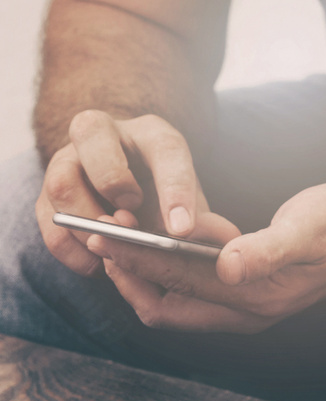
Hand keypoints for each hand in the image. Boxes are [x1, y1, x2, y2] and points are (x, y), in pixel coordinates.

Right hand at [35, 110, 221, 275]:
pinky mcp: (48, 199)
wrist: (135, 210)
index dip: (174, 190)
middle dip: (111, 179)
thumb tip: (200, 244)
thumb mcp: (190, 210)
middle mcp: (103, 135)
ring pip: (61, 182)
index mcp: (151, 134)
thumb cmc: (168, 208)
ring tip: (114, 251)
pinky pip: (50, 224)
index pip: (165, 149)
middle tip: (130, 222)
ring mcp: (68, 162)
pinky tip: (100, 266)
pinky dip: (74, 251)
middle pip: (90, 132)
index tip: (182, 231)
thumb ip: (197, 224)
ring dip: (88, 222)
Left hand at [87, 182, 325, 332]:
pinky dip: (159, 271)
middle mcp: (241, 312)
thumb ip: (269, 250)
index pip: (179, 284)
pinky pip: (184, 292)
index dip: (137, 260)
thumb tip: (229, 265)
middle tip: (96, 236)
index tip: (103, 235)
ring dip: (139, 274)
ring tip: (112, 238)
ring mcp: (239, 307)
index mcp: (255, 299)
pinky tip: (148, 241)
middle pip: (164, 306)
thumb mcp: (311, 231)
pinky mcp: (239, 293)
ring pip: (170, 302)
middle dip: (126, 273)